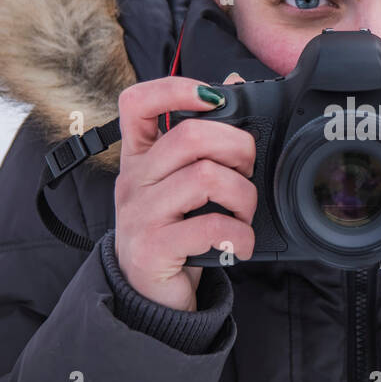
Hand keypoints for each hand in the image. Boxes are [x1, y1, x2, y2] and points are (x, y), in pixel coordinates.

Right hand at [113, 73, 254, 311]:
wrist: (150, 296)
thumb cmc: (176, 232)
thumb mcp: (185, 183)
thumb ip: (206, 141)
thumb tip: (236, 85)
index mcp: (141, 157)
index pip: (138, 103)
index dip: (176, 88)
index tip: (215, 98)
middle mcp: (134, 180)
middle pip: (190, 136)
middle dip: (237, 149)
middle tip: (246, 173)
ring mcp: (140, 214)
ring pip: (205, 177)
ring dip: (243, 196)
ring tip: (243, 214)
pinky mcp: (153, 248)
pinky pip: (209, 227)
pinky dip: (239, 236)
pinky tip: (239, 243)